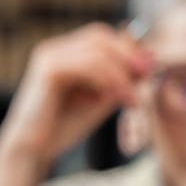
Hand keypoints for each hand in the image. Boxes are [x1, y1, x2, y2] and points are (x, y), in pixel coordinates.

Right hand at [0, 22, 152, 176]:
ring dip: (122, 74)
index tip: (151, 69)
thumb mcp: (101, 100)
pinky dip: (109, 80)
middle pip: (100, 36)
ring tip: (133, 100)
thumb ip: (120, 81)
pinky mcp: (48, 70)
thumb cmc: (64, 127)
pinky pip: (87, 65)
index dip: (129, 49)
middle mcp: (55, 49)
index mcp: (65, 53)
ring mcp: (49, 57)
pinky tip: (119, 99)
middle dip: (128, 55)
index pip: (101, 37)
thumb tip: (149, 62)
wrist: (33, 149)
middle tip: (148, 76)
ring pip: (97, 51)